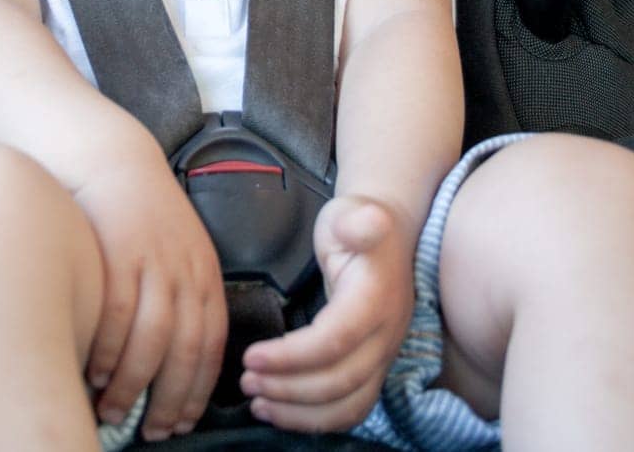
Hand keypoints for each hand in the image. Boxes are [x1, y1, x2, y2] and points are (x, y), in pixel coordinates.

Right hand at [72, 152, 228, 440]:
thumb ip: (183, 297)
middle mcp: (184, 270)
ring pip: (152, 339)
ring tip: (116, 411)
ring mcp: (151, 262)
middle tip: (155, 432)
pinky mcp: (117, 253)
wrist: (111, 159)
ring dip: (135, 385)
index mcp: (205, 274)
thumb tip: (176, 359)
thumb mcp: (179, 250)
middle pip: (186, 350)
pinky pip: (117, 314)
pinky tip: (97, 373)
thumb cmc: (140, 213)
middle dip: (171, 400)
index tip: (183, 422)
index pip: (212, 345)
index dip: (199, 390)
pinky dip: (110, 351)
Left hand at [239, 195, 415, 431]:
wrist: (388, 235)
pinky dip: (318, 420)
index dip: (292, 356)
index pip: (335, 340)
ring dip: (301, 413)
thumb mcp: (351, 212)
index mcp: (376, 298)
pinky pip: (352, 408)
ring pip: (349, 404)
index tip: (251, 356)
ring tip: (257, 402)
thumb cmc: (357, 224)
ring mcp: (383, 355)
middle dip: (288, 388)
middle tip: (245, 380)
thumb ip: (356, 220)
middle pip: (340, 380)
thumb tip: (364, 223)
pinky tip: (281, 412)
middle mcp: (386, 334)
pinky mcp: (374, 368)